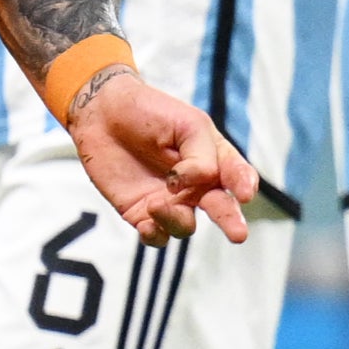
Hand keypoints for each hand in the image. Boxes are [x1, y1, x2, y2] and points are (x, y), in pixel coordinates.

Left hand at [69, 73, 255, 246]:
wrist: (104, 113)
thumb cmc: (150, 112)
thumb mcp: (187, 123)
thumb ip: (201, 154)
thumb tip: (199, 181)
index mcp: (213, 159)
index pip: (236, 175)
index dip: (244, 184)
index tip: (245, 194)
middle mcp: (196, 185)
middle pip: (220, 209)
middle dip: (231, 222)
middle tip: (238, 234)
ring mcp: (171, 202)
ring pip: (185, 226)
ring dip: (176, 219)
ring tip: (157, 203)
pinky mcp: (142, 213)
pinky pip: (157, 236)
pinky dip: (155, 234)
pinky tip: (147, 224)